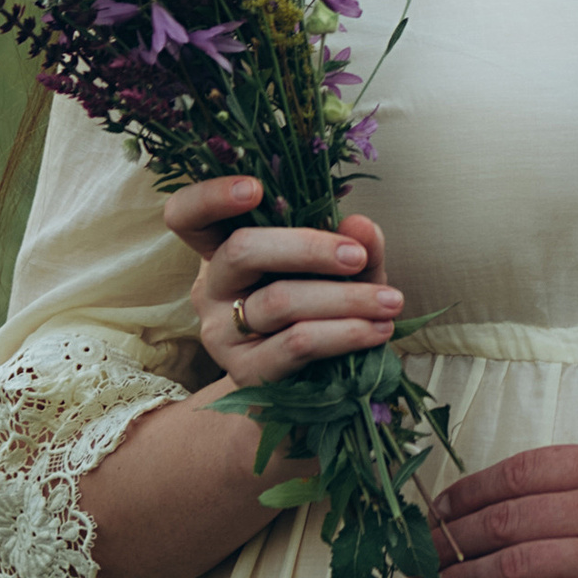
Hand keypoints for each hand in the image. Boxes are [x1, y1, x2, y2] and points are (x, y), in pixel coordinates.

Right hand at [163, 177, 401, 385]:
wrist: (312, 388)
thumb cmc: (323, 312)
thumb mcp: (341, 271)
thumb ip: (353, 245)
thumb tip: (360, 224)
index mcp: (224, 249)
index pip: (188, 215)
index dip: (210, 197)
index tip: (256, 189)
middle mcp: (213, 288)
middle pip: (241, 250)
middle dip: (308, 248)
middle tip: (357, 257)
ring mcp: (222, 332)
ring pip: (279, 300)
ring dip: (344, 298)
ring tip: (390, 302)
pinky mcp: (246, 372)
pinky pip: (296, 344)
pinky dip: (344, 333)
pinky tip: (376, 330)